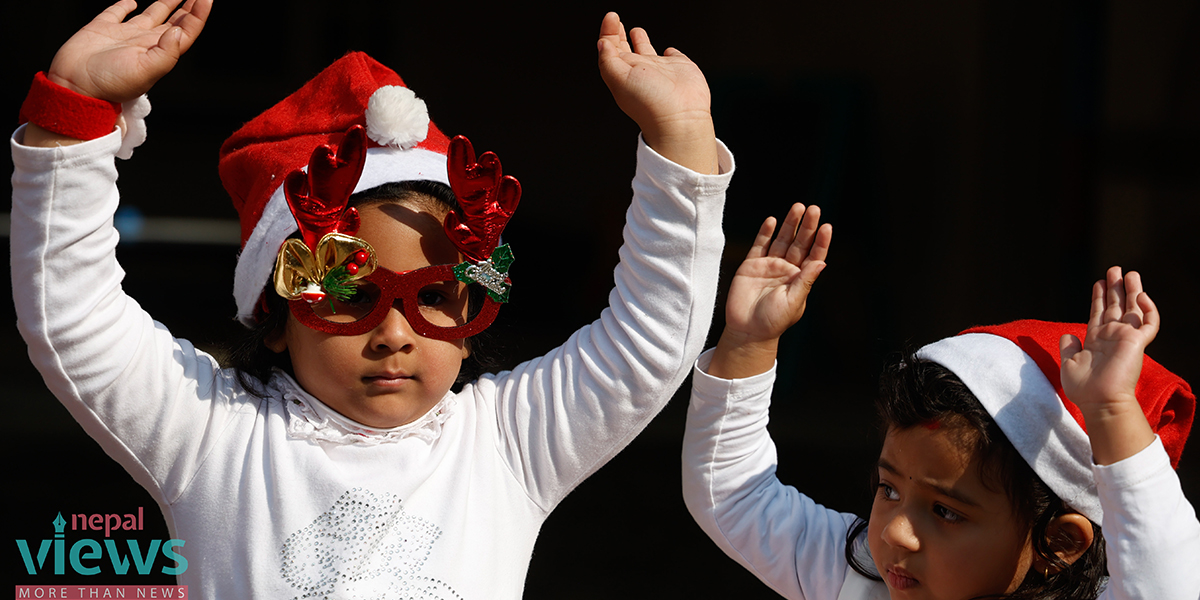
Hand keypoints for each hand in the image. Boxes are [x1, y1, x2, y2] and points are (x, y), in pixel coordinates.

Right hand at [46, 0, 211, 102]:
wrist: (74, 87)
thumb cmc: (109, 84)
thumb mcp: (145, 72)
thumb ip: (165, 53)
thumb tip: (177, 31)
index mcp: (158, 52)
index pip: (185, 32)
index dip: (198, 15)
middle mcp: (144, 42)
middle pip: (173, 22)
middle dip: (187, 9)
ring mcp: (124, 35)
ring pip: (150, 15)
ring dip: (165, 4)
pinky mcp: (102, 29)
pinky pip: (117, 12)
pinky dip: (125, 5)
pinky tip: (133, 1)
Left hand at [596, 12, 716, 173]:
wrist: (680, 117)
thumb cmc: (650, 103)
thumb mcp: (619, 79)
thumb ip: (608, 60)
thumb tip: (602, 43)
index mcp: (623, 72)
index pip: (610, 49)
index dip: (608, 32)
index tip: (612, 18)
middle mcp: (640, 71)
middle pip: (624, 49)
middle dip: (618, 34)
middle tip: (615, 21)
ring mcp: (660, 70)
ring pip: (647, 51)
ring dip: (640, 40)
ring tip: (636, 30)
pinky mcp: (680, 68)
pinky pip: (673, 57)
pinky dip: (669, 52)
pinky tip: (667, 50)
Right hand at [707, 204, 832, 378]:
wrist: (747, 331)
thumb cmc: (773, 322)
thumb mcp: (793, 302)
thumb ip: (806, 280)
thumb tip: (822, 261)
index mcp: (800, 279)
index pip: (814, 255)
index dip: (821, 241)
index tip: (826, 227)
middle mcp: (787, 269)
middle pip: (799, 243)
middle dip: (807, 226)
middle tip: (813, 209)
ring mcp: (769, 266)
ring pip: (782, 240)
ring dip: (789, 224)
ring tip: (797, 208)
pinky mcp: (751, 266)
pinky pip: (760, 245)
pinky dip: (765, 233)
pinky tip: (772, 221)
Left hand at [1059, 266, 1157, 463]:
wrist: (1099, 401)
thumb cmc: (1083, 388)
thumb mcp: (1069, 364)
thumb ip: (1068, 347)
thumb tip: (1067, 335)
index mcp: (1096, 340)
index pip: (1098, 313)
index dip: (1098, 297)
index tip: (1098, 282)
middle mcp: (1112, 336)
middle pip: (1116, 306)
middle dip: (1116, 288)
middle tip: (1115, 270)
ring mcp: (1125, 338)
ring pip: (1133, 309)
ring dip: (1132, 291)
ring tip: (1130, 274)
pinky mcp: (1137, 342)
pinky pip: (1148, 322)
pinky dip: (1148, 308)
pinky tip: (1141, 296)